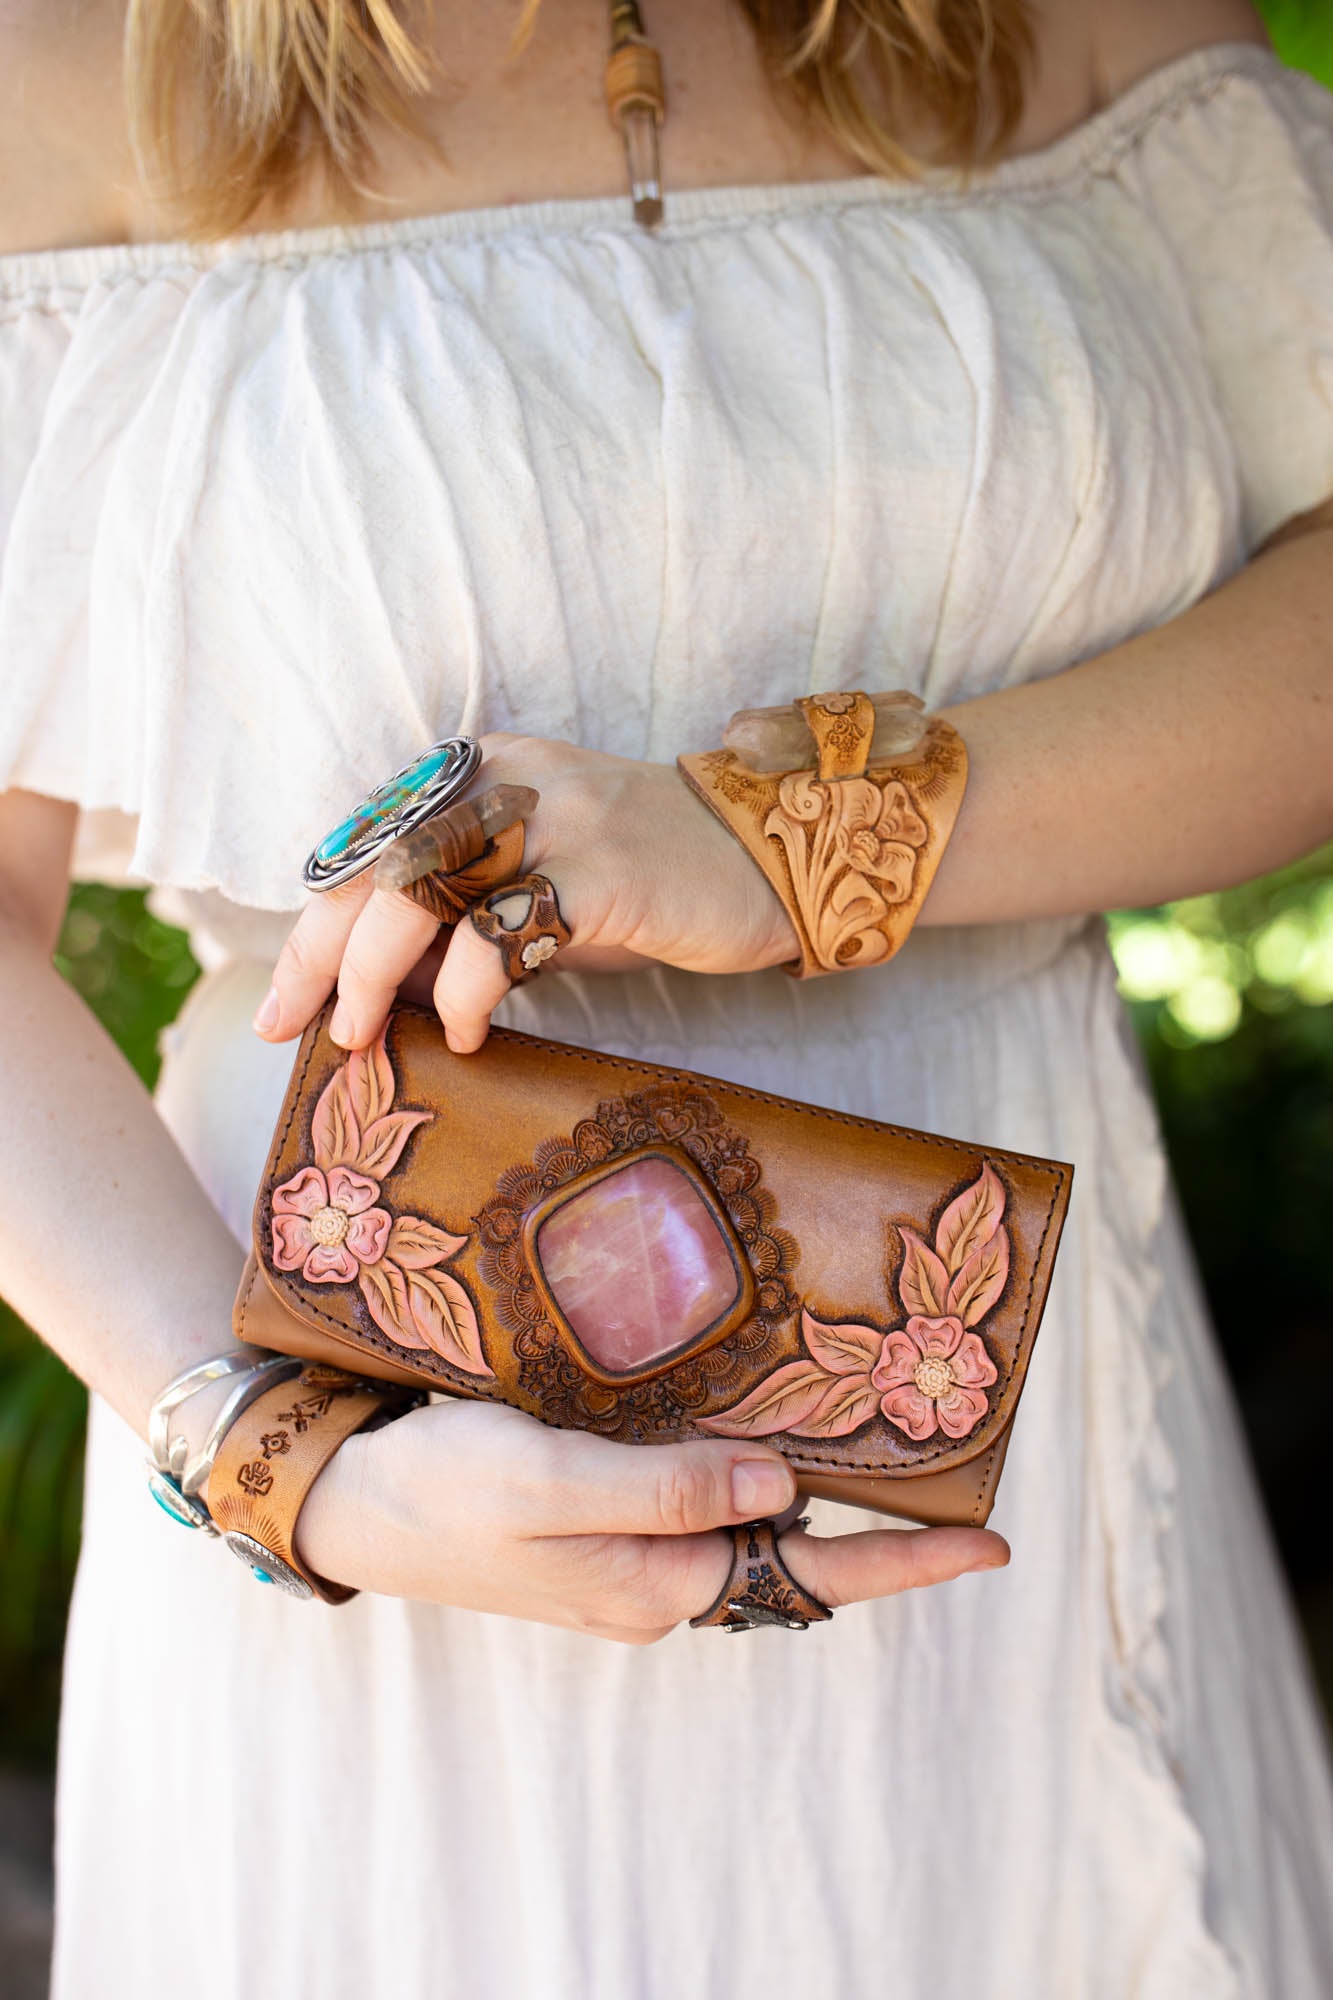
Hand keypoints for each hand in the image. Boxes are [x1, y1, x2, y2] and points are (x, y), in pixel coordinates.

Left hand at [255, 734, 798, 1053]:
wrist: (764, 854)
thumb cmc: (638, 883)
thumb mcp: (531, 888)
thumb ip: (454, 921)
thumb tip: (366, 994)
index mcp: (476, 772)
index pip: (362, 846)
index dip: (310, 929)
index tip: (282, 1005)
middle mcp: (505, 779)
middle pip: (377, 864)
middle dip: (322, 957)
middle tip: (302, 1031)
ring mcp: (556, 817)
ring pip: (423, 888)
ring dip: (375, 975)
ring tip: (367, 1037)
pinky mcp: (606, 868)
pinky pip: (505, 930)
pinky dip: (465, 990)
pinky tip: (467, 1030)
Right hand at [295, 1400, 1009, 1641]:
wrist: (347, 1497)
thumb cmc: (442, 1488)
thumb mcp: (552, 1482)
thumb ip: (669, 1488)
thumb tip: (782, 1486)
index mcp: (656, 1582)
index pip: (809, 1574)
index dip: (906, 1557)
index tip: (991, 1542)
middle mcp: (656, 1578)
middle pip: (790, 1547)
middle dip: (872, 1515)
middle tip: (946, 1455)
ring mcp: (628, 1552)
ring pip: (746, 1517)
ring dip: (810, 1481)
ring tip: (880, 1431)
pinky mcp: (600, 1516)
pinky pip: (697, 1495)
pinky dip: (742, 1460)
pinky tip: (763, 1418)